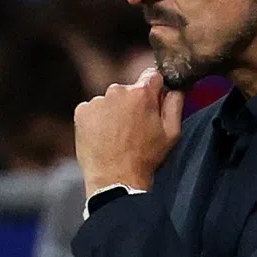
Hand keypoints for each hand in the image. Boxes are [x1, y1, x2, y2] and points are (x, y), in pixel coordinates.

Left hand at [73, 67, 184, 195]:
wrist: (114, 179)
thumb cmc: (145, 159)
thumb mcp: (171, 133)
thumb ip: (175, 104)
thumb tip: (175, 87)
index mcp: (141, 93)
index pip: (151, 76)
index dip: (154, 90)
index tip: (152, 105)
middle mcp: (117, 91)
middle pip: (128, 90)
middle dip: (132, 104)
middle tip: (134, 129)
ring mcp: (97, 101)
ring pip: (109, 101)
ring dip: (113, 113)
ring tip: (116, 137)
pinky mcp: (82, 112)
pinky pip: (92, 110)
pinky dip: (97, 121)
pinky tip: (103, 138)